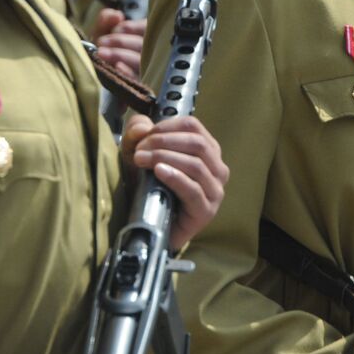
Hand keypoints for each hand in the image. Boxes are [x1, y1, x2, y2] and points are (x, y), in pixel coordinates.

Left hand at [91, 8, 146, 75]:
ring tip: (101, 53)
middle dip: (121, 42)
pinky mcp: (138, 85)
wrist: (98, 77)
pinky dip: (128, 72)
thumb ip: (106, 21)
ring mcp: (145, 70)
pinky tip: (118, 67)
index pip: (147, 29)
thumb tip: (115, 14)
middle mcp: (149, 52)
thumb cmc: (103, 51)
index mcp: (145, 36)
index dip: (132, 27)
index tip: (116, 28)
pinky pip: (137, 79)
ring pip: (140, 61)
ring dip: (120, 55)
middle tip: (102, 42)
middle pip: (143, 45)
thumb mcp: (102, 33)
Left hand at [122, 114, 227, 248]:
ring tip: (142, 160)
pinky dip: (176, 177)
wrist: (153, 227)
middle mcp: (217, 168)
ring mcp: (215, 190)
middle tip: (139, 150)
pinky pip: (194, 190)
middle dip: (164, 142)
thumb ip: (137, 135)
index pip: (194, 126)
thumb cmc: (151, 188)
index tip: (145, 135)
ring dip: (166, 158)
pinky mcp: (206, 210)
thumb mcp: (140, 155)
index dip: (168, 126)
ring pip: (197, 165)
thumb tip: (142, 128)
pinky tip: (159, 172)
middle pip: (197, 143)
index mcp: (207, 151)